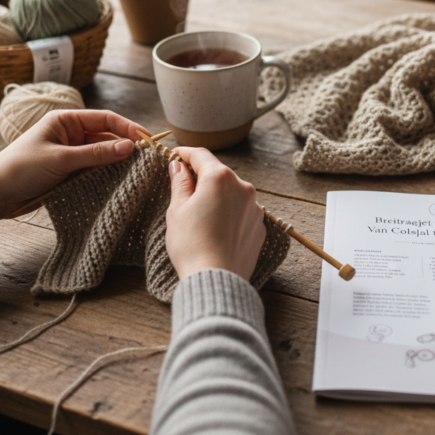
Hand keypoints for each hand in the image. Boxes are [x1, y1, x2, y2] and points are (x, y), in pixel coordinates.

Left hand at [0, 110, 147, 221]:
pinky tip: (119, 179)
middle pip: (107, 135)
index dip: (129, 127)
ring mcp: (70, 152)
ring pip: (102, 153)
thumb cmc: (22, 169)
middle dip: (126, 145)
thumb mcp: (62, 159)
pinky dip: (106, 172)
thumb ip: (97, 153)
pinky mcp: (68, 170)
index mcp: (66, 120)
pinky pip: (94, 168)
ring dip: (117, 160)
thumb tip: (130, 147)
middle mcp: (70, 133)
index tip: (148, 139)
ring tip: (138, 169)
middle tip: (148, 157)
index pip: (106, 118)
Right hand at [165, 147, 266, 280]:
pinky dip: (229, 212)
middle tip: (183, 187)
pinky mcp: (260, 225)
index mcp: (220, 178)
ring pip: (232, 192)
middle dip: (201, 177)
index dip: (185, 154)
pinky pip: (241, 210)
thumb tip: (178, 165)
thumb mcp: (177, 209)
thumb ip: (180, 182)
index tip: (175, 156)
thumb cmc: (191, 244)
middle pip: (218, 173)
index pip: (201, 155)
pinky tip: (216, 228)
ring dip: (217, 196)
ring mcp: (254, 206)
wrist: (216, 280)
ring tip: (200, 214)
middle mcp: (242, 187)